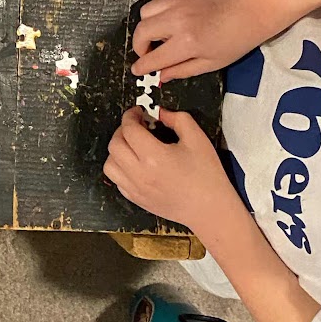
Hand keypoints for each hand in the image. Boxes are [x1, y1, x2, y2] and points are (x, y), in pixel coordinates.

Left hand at [102, 107, 236, 231]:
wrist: (210, 210)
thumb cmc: (206, 174)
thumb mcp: (197, 138)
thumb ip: (177, 119)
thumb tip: (160, 113)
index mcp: (153, 156)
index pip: (128, 129)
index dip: (130, 115)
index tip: (139, 112)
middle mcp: (139, 173)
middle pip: (114, 145)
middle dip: (122, 130)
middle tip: (137, 126)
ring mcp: (135, 189)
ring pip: (110, 165)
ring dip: (117, 151)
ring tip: (133, 146)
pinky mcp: (137, 200)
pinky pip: (117, 181)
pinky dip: (121, 169)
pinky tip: (136, 164)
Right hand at [131, 0, 264, 81]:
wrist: (248, 11)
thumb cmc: (233, 41)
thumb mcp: (210, 64)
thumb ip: (182, 70)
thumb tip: (162, 76)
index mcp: (186, 42)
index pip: (153, 57)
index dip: (142, 66)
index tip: (137, 70)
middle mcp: (177, 20)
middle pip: (142, 32)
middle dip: (139, 46)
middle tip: (148, 53)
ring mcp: (177, 2)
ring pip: (145, 13)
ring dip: (146, 26)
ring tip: (157, 35)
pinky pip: (155, 0)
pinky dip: (155, 11)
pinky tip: (165, 19)